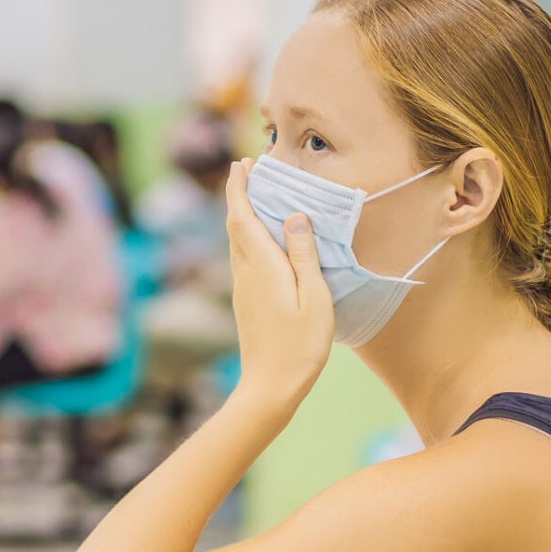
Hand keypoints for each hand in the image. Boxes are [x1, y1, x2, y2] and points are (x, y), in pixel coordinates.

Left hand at [223, 158, 332, 405]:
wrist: (270, 387)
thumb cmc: (300, 345)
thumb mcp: (314, 297)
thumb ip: (303, 254)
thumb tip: (294, 216)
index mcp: (262, 266)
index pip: (242, 216)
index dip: (239, 188)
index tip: (241, 164)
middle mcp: (246, 273)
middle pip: (236, 225)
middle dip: (240, 195)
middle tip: (250, 170)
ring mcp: (243, 288)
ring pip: (237, 242)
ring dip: (243, 215)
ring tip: (258, 198)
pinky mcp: (246, 302)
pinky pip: (243, 258)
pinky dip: (249, 237)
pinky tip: (264, 241)